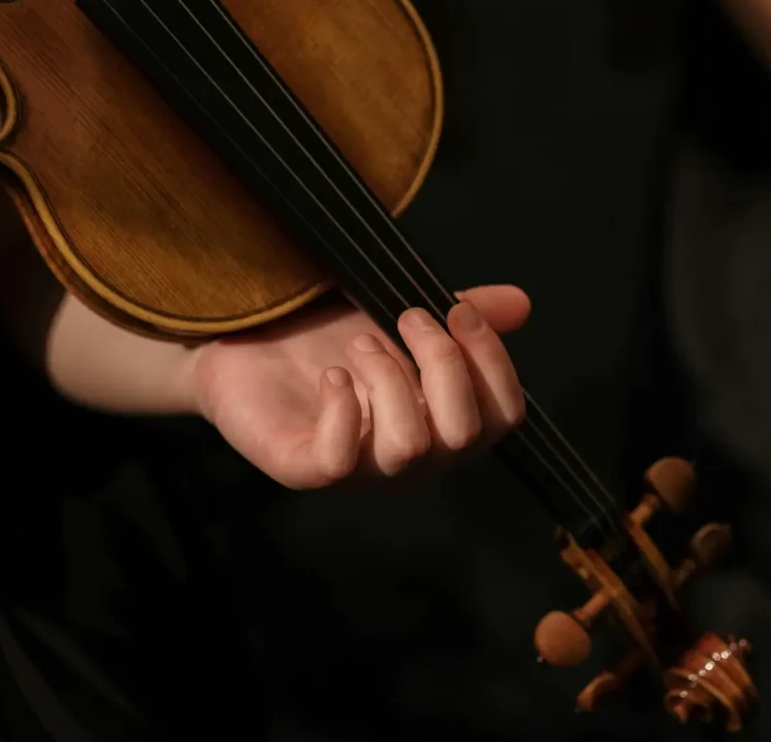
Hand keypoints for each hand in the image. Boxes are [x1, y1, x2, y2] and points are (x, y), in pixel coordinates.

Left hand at [188, 286, 528, 488]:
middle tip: (405, 317)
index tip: (457, 309)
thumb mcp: (399, 315)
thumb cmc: (329, 335)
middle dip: (443, 363)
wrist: (249, 340)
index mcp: (442, 421)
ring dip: (391, 380)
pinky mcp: (305, 467)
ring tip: (360, 343)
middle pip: (464, 434)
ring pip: (408, 448)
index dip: (492, 363)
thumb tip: (521, 303)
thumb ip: (459, 313)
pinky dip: (342, 411)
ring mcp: (360, 468)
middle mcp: (412, 455)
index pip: (503, 416)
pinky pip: (340, 461)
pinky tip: (331, 375)